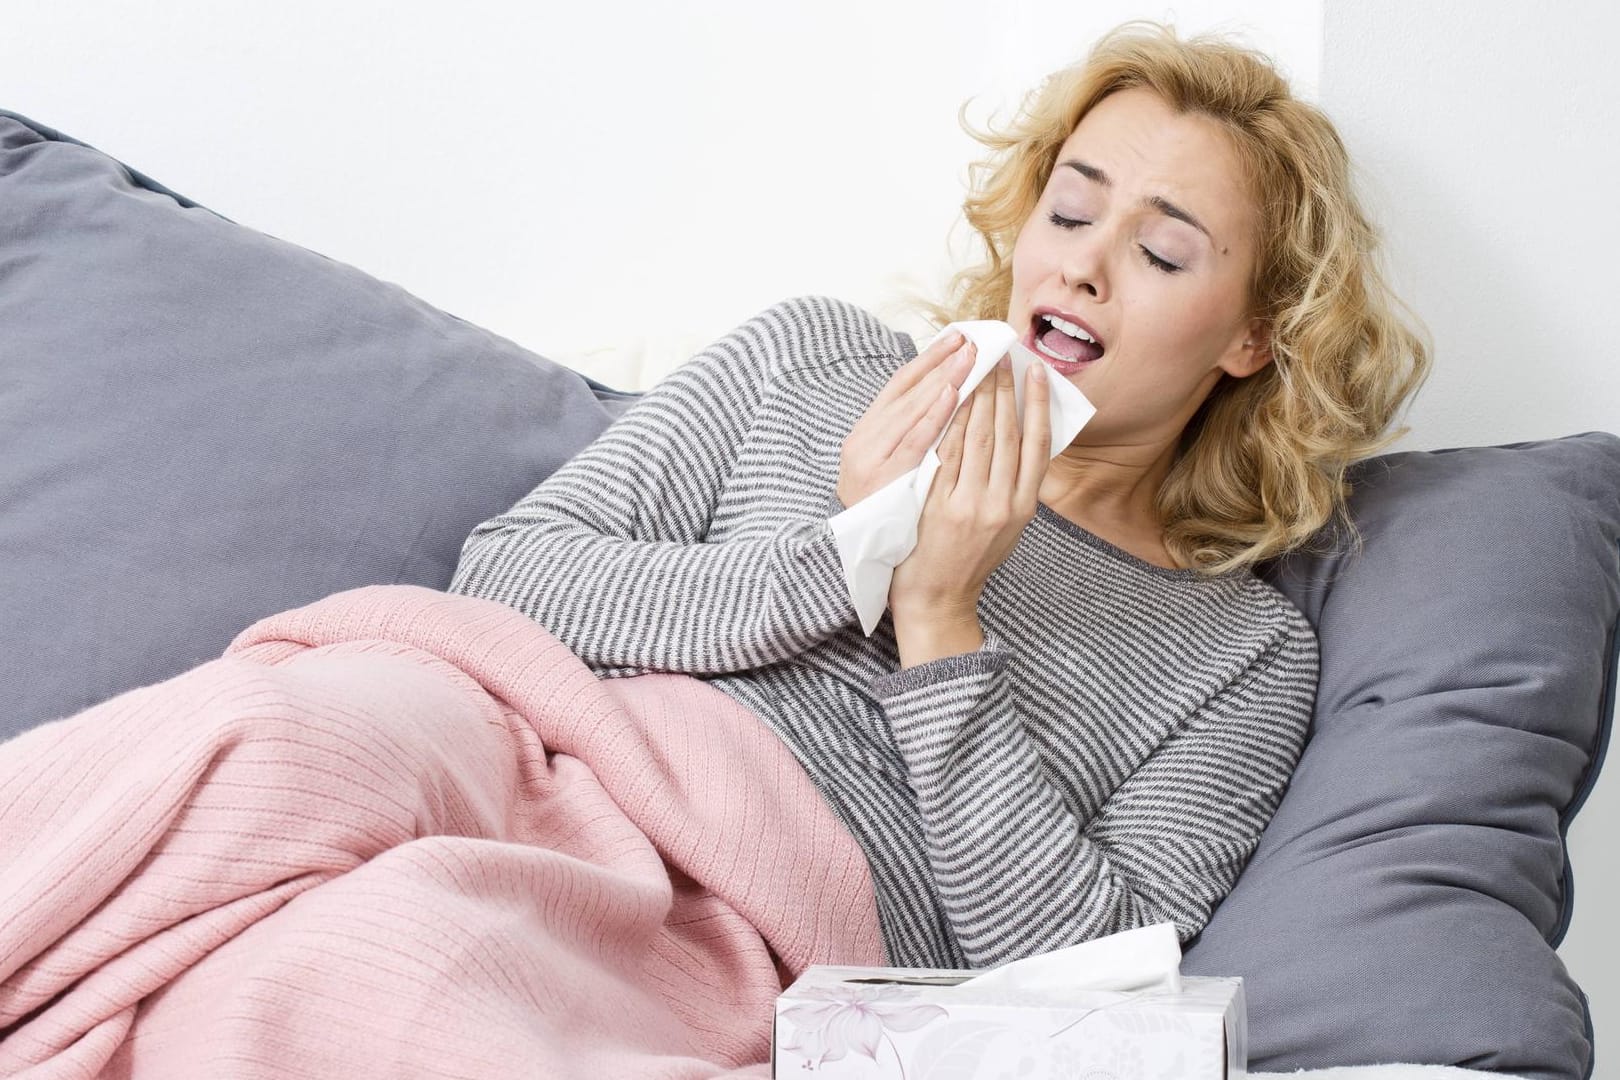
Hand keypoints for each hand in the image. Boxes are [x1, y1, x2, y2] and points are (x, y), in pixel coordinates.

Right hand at [837, 330, 976, 508]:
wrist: (856, 552)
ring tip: (969, 357)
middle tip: (972, 340)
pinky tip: (953, 395)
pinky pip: (915, 442)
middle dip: (943, 363)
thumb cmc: (880, 508)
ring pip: (913, 409)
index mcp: (866, 430)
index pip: (901, 383)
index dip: (929, 358)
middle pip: (909, 391)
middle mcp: (865, 438)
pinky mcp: (885, 478)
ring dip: (943, 379)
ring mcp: (873, 457)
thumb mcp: (884, 463)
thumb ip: (906, 433)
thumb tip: (942, 395)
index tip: (957, 337)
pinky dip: (933, 416)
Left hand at [888, 353, 1050, 618]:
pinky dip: (951, 423)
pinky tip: (951, 398)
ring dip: (980, 397)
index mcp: (1024, 506)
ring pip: (979, 438)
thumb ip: (1015, 486)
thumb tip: (1024, 437)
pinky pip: (948, 455)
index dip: (1038, 404)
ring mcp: (972, 505)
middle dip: (1006, 390)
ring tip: (979, 367)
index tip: (1037, 372)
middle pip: (1007, 434)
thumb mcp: (1007, 526)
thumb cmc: (972, 558)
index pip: (1037, 443)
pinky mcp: (941, 507)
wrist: (939, 599)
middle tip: (1002, 356)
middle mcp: (1003, 503)